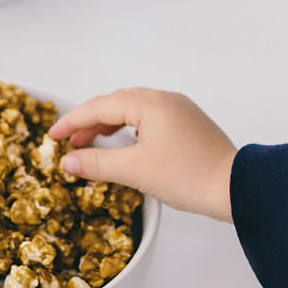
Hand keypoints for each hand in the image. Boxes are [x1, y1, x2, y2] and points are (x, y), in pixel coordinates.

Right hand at [49, 88, 236, 221]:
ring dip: (108, 126)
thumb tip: (68, 162)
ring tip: (91, 146)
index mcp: (150, 103)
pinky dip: (129, 130)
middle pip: (115, 103)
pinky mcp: (188, 124)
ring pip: (133, 110)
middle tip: (69, 143)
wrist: (235, 188)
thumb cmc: (187, 176)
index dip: (72, 121)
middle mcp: (165, 99)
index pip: (100, 106)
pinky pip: (149, 119)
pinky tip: (123, 146)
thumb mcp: (134, 171)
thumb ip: (97, 163)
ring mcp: (179, 110)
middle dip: (89, 122)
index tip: (52, 136)